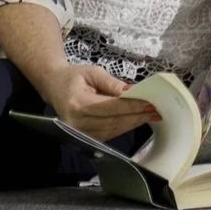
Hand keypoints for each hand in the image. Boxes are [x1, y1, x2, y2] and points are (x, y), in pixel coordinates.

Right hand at [33, 63, 157, 140]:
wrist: (54, 87)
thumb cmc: (73, 77)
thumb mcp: (92, 72)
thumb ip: (111, 83)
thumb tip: (131, 91)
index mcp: (78, 104)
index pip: (111, 107)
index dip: (132, 106)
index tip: (149, 102)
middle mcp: (78, 122)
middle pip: (114, 121)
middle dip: (137, 115)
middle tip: (156, 110)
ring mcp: (81, 132)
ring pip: (114, 129)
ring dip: (134, 122)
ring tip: (150, 115)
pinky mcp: (87, 136)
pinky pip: (110, 133)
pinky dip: (125, 126)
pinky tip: (136, 119)